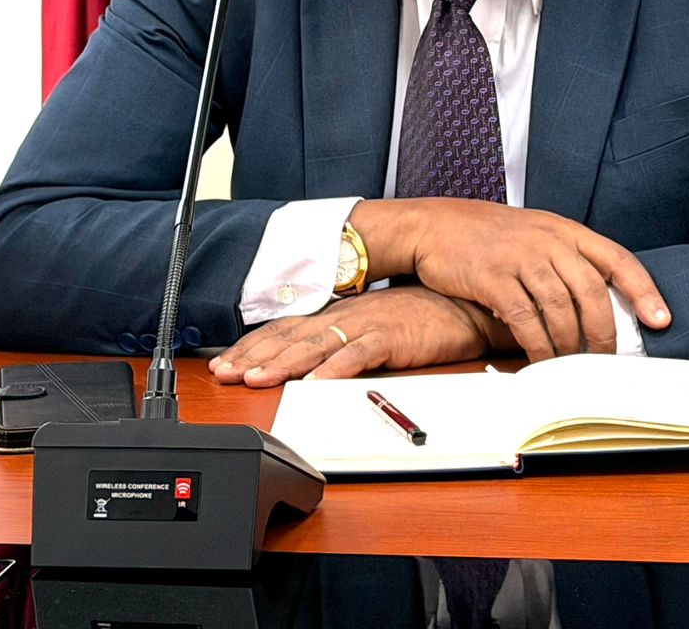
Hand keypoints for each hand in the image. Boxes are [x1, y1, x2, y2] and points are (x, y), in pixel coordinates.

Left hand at [208, 286, 498, 387]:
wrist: (466, 306)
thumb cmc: (424, 318)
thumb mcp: (375, 327)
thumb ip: (344, 343)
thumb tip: (312, 367)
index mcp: (341, 314)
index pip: (286, 329)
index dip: (253, 347)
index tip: (225, 364)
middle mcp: (347, 315)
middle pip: (291, 337)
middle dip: (254, 356)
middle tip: (223, 373)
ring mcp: (367, 324)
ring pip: (316, 344)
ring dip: (283, 362)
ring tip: (256, 378)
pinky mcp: (391, 336)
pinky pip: (358, 354)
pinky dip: (335, 369)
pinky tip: (316, 383)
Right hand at [355, 197, 670, 360]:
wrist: (435, 225)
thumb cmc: (487, 235)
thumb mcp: (535, 234)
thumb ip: (566, 260)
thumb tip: (599, 304)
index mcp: (565, 230)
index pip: (617, 259)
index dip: (643, 291)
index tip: (661, 320)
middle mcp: (549, 241)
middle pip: (592, 291)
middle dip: (605, 332)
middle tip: (608, 359)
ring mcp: (521, 257)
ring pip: (561, 308)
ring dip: (571, 344)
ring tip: (575, 366)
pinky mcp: (494, 277)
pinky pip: (525, 318)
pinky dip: (538, 345)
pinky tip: (542, 360)